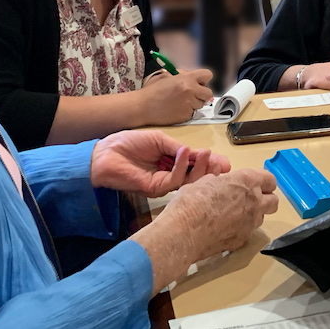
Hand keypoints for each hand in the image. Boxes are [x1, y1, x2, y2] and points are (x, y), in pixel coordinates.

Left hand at [90, 129, 229, 196]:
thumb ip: (177, 147)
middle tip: (223, 164)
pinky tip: (184, 153)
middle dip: (211, 170)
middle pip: (196, 177)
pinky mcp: (154, 188)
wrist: (105, 153)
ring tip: (206, 154)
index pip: (195, 166)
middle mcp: (170, 175)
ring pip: (189, 182)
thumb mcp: (159, 140)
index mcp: (171, 163)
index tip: (224, 161)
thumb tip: (196, 152)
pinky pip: (174, 180)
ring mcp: (163, 183)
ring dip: (200, 168)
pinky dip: (181, 166)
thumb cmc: (128, 143)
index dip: (209, 163)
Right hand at [139, 68, 213, 125]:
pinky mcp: (186, 115)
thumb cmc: (153, 91)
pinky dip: (186, 112)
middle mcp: (191, 90)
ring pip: (201, 104)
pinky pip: (192, 113)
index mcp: (187, 78)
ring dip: (193, 103)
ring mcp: (189, 104)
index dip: (204, 80)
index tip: (200, 83)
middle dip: (202, 94)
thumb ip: (184, 75)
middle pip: (208, 93)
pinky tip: (175, 109)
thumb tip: (196, 79)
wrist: (143, 106)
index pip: (208, 75)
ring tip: (179, 102)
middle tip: (192, 95)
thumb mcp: (168, 76)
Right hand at [159, 168, 278, 259]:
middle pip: (273, 201)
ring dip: (252, 215)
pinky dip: (239, 230)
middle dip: (265, 200)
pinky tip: (223, 230)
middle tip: (249, 200)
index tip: (254, 184)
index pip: (270, 180)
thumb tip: (221, 184)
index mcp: (247, 181)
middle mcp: (255, 202)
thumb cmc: (192, 200)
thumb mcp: (205, 181)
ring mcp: (250, 223)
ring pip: (261, 218)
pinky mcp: (242, 241)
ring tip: (233, 216)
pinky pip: (247, 233)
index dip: (264, 182)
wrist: (184, 231)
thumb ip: (220, 182)